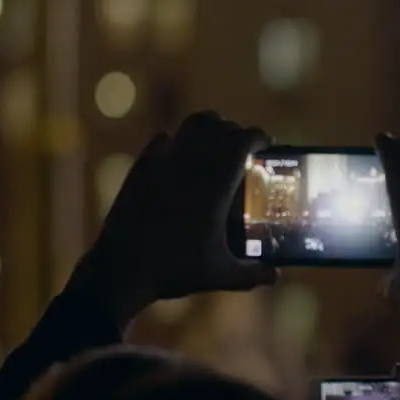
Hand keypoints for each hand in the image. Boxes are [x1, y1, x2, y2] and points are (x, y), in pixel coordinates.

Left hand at [64, 112, 276, 327]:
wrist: (122, 268)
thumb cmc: (175, 271)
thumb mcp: (220, 276)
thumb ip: (252, 274)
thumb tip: (276, 276)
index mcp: (216, 184)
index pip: (244, 141)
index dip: (259, 137)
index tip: (267, 144)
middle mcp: (192, 164)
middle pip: (222, 126)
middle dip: (237, 133)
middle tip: (244, 149)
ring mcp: (164, 161)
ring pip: (193, 124)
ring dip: (210, 128)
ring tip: (216, 144)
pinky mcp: (142, 166)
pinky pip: (164, 138)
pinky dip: (178, 142)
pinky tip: (180, 158)